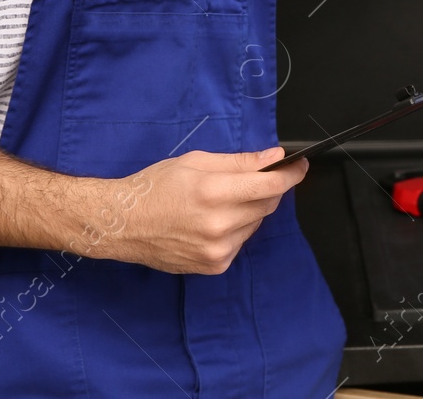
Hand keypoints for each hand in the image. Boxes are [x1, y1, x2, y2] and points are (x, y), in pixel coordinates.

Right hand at [104, 146, 305, 273]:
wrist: (123, 224)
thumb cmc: (156, 187)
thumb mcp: (196, 161)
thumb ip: (240, 162)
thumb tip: (274, 157)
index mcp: (213, 192)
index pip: (269, 185)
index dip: (290, 175)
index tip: (300, 167)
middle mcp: (218, 224)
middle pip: (266, 204)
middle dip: (267, 189)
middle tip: (252, 179)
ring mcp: (217, 249)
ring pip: (255, 224)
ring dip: (249, 210)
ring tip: (220, 203)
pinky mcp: (214, 265)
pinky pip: (240, 242)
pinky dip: (235, 230)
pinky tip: (212, 223)